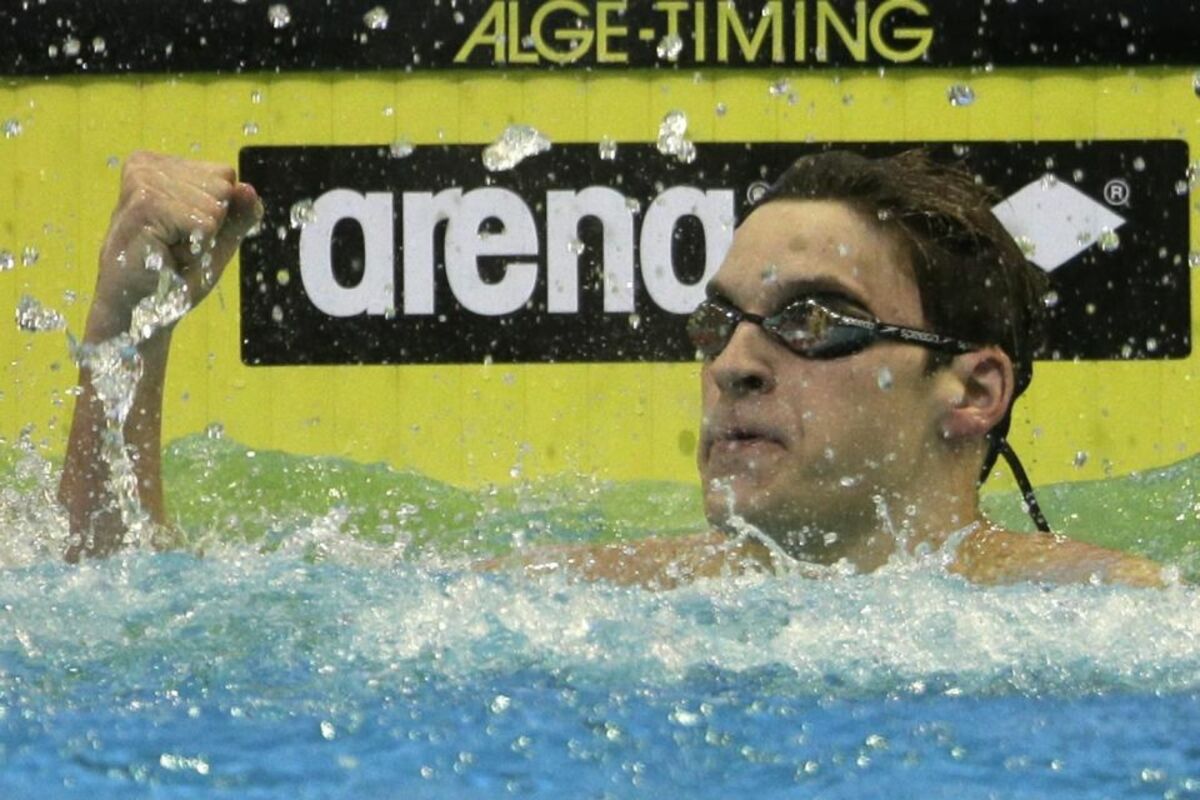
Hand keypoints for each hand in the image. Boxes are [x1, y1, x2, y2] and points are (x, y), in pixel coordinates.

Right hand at [88, 151, 261, 340]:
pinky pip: (204, 224)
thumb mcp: (217, 238)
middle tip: (175, 246)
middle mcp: (146, 165)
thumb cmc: (175, 272)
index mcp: (160, 165)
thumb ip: (239, 213)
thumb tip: (247, 188)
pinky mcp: (144, 205)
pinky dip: (194, 249)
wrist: (141, 309)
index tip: (184, 233)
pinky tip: (165, 254)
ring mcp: (142, 182)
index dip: (217, 215)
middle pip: (223, 188)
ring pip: (215, 207)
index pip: (225, 175)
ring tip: (168, 250)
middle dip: (209, 227)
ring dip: (199, 241)